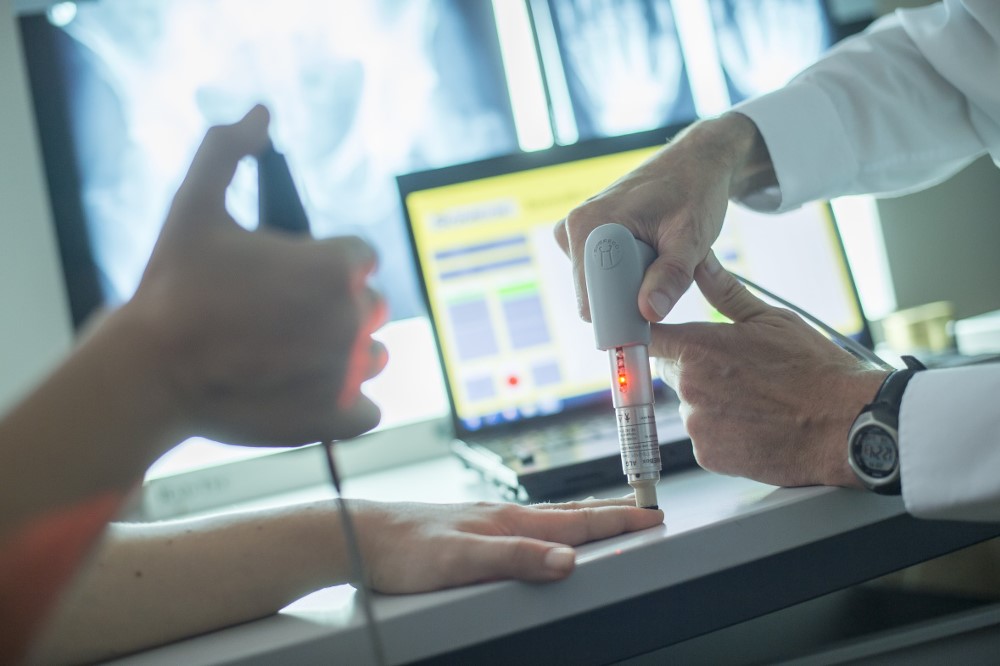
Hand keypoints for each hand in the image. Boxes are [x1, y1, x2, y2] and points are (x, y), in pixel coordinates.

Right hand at [129, 105, 387, 445]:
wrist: (151, 372)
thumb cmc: (173, 289)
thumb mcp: (194, 206)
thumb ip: (228, 151)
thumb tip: (260, 114)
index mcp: (336, 267)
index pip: (359, 258)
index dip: (324, 264)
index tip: (288, 276)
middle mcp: (355, 318)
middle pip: (369, 304)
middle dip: (334, 307)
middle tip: (281, 317)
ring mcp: (350, 371)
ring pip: (373, 354)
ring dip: (344, 353)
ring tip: (290, 355)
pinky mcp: (341, 416)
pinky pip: (367, 409)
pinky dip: (344, 405)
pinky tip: (305, 392)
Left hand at [355, 497, 663, 592]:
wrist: (364, 536)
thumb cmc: (406, 548)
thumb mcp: (461, 559)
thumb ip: (514, 557)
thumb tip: (567, 560)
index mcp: (510, 521)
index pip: (577, 521)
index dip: (617, 521)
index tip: (651, 517)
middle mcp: (504, 516)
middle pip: (570, 513)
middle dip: (611, 514)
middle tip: (644, 513)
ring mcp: (489, 520)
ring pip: (549, 517)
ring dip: (584, 517)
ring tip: (607, 518)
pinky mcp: (474, 529)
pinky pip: (528, 525)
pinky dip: (553, 525)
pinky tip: (544, 533)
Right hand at [554, 113, 774, 322]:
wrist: (695, 163)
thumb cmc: (695, 192)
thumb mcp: (691, 236)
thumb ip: (671, 276)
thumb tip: (648, 313)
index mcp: (589, 225)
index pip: (590, 298)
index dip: (621, 316)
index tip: (652, 322)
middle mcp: (574, 228)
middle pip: (593, 295)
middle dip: (629, 297)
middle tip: (666, 278)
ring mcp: (578, 232)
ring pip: (600, 287)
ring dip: (632, 284)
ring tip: (660, 257)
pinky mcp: (588, 237)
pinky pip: (604, 275)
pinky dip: (629, 274)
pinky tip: (649, 253)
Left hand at [651, 251, 886, 487]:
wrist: (845, 426)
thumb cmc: (814, 370)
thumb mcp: (771, 318)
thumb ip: (724, 292)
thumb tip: (701, 263)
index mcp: (697, 348)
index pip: (649, 338)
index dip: (657, 336)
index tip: (664, 336)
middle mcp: (689, 387)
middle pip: (671, 373)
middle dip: (693, 368)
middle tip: (736, 370)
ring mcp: (697, 425)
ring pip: (690, 406)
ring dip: (710, 402)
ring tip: (753, 399)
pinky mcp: (708, 456)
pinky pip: (704, 438)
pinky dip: (722, 432)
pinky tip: (755, 424)